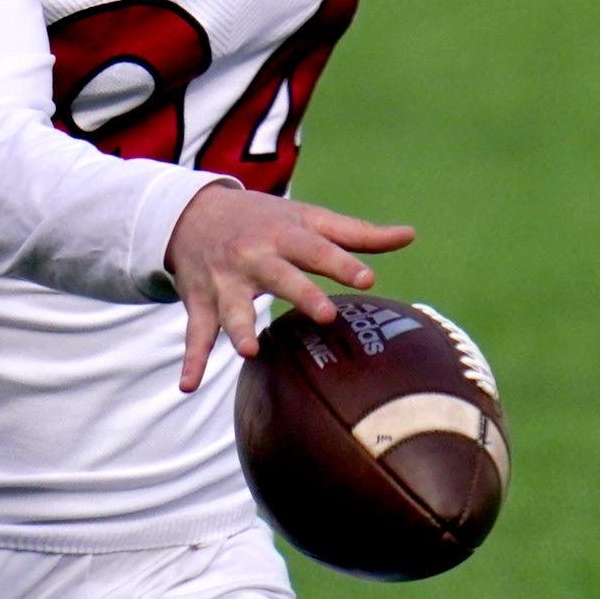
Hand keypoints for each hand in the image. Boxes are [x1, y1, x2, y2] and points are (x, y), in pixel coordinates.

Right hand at [164, 186, 415, 391]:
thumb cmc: (265, 219)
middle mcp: (254, 257)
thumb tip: (410, 235)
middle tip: (325, 314)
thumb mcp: (308, 218)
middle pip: (280, 276)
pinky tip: (188, 386)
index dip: (342, 264)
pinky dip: (191, 359)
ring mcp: (225, 282)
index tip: (368, 279)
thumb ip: (358, 234)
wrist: (192, 212)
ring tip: (249, 351)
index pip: (317, 249)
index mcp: (285, 235)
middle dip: (300, 294)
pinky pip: (196, 333)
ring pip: (233, 308)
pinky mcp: (201, 302)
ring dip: (239, 328)